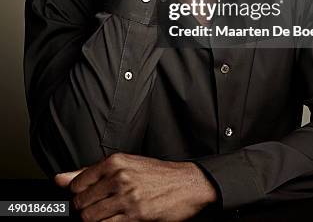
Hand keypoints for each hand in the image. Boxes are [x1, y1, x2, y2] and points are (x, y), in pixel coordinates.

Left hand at [54, 152, 217, 220]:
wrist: (187, 184)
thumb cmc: (157, 174)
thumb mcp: (126, 165)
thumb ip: (90, 172)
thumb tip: (59, 179)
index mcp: (115, 162)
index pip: (77, 183)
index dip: (79, 194)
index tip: (87, 197)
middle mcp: (119, 177)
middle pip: (81, 203)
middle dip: (85, 209)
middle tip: (101, 207)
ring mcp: (127, 197)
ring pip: (90, 218)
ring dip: (95, 220)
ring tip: (110, 213)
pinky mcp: (136, 216)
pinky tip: (118, 219)